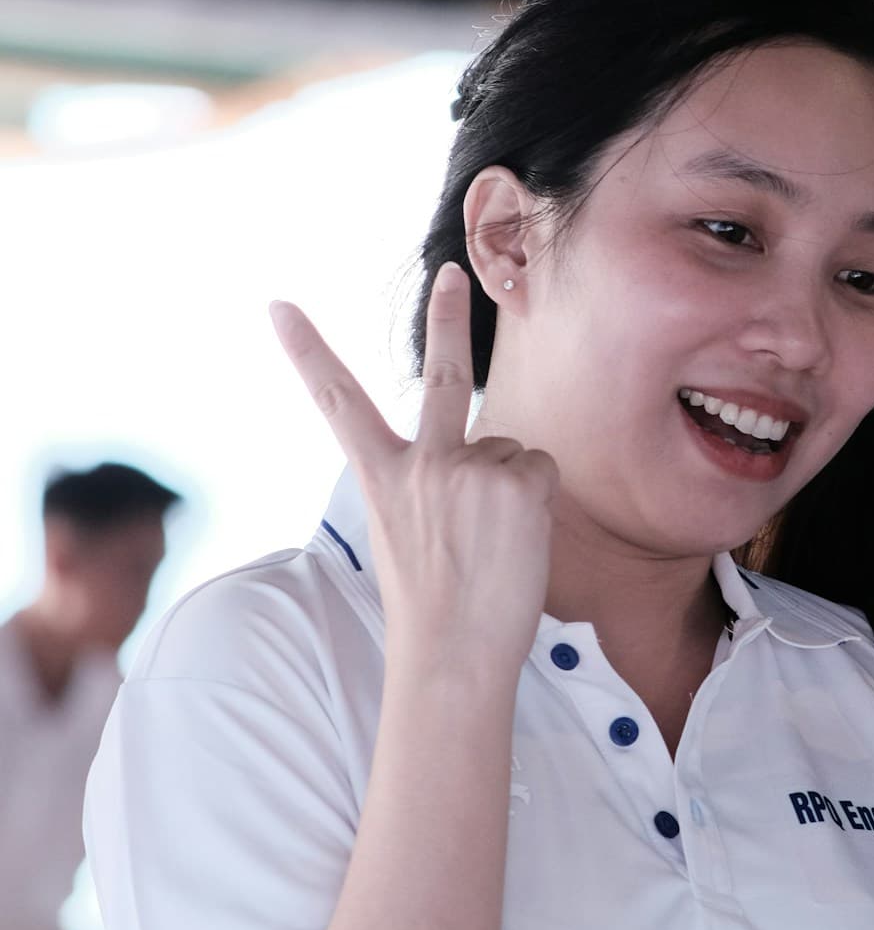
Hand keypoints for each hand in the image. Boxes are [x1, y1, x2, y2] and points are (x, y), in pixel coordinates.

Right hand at [270, 261, 558, 684]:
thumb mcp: (414, 531)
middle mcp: (421, 464)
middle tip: (454, 273)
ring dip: (510, 489)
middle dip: (448, 318)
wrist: (453, 656)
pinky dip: (535, 502)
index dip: (307, 351)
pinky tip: (515, 542)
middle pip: (440, 376)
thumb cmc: (434, 606)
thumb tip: (492, 449)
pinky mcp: (514, 479)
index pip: (336, 402)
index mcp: (381, 478)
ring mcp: (468, 468)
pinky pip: (538, 470)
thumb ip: (440, 480)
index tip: (279, 306)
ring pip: (508, 451)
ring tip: (491, 544)